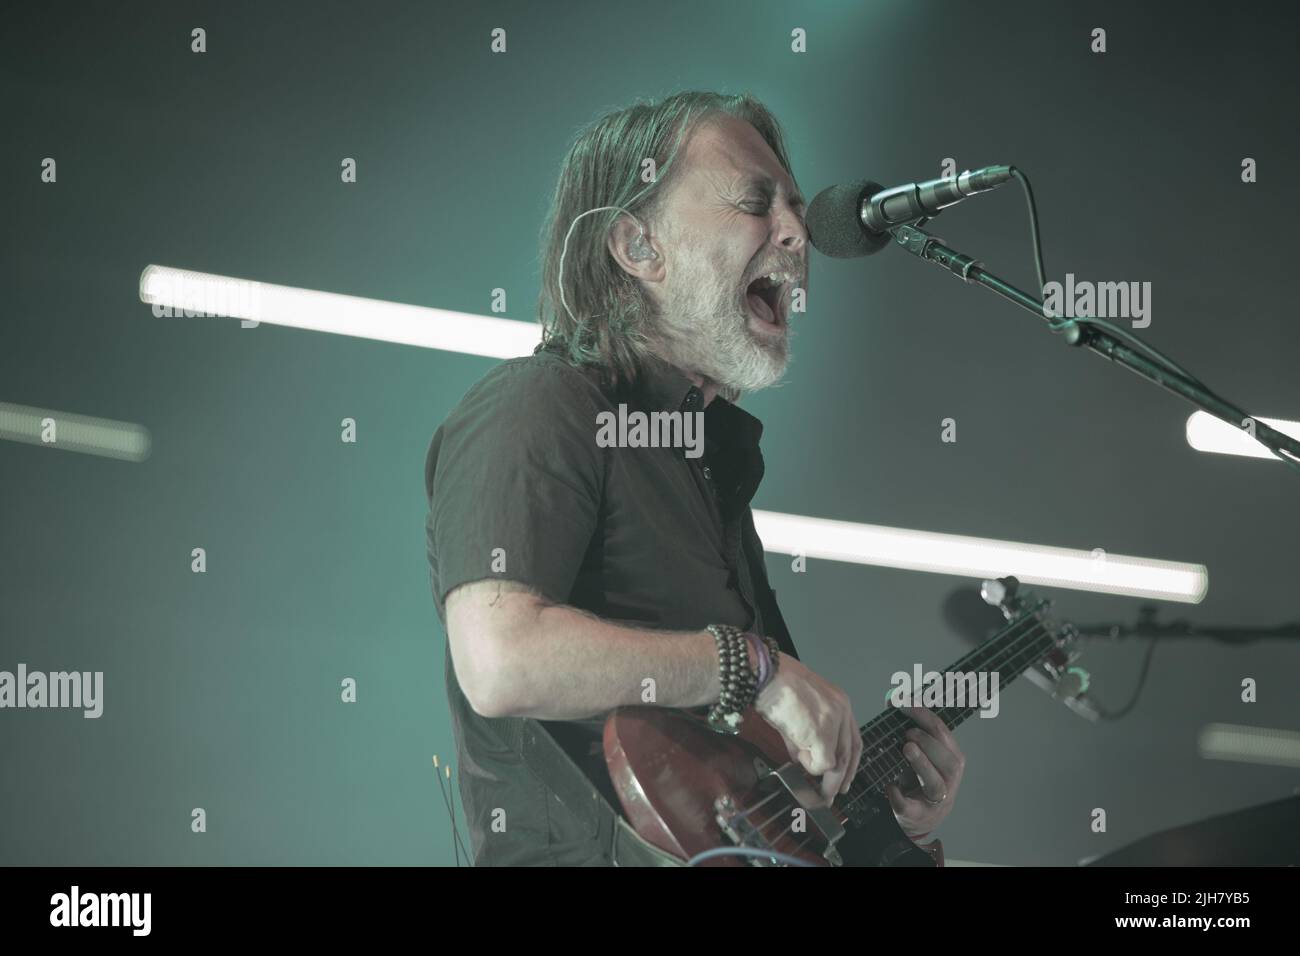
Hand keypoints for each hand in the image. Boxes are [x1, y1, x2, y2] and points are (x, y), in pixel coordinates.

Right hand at [753, 654, 862, 803]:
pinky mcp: (822, 735)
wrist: (766, 676)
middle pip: (849, 753)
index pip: (853, 739)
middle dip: (840, 778)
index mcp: (840, 702)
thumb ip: (806, 736)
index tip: (844, 778)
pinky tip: (797, 757)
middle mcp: (843, 711)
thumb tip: (803, 759)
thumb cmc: (776, 688)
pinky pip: (821, 763)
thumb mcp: (798, 712)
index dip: (850, 762)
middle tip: (831, 794)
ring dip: (825, 778)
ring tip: (814, 788)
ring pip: (837, 762)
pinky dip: (808, 766)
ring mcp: (834, 723)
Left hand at [885, 705, 964, 839]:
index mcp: (951, 758)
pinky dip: (899, 797)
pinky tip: (890, 786)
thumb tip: (893, 699)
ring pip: (936, 783)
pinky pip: (911, 807)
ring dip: (922, 763)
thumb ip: (911, 728)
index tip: (903, 703)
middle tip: (908, 733)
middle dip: (928, 742)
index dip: (923, 714)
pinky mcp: (919, 815)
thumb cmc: (920, 777)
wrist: (920, 816)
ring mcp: (936, 800)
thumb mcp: (922, 752)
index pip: (942, 732)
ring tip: (907, 748)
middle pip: (947, 759)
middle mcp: (949, 779)